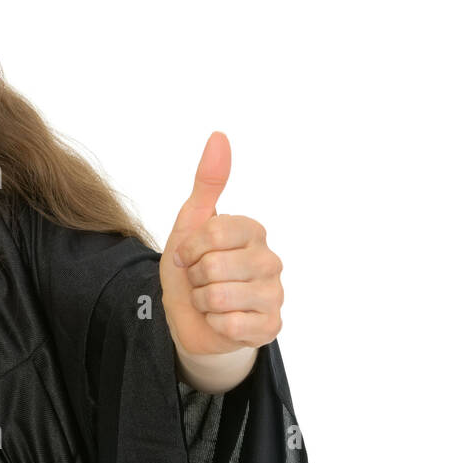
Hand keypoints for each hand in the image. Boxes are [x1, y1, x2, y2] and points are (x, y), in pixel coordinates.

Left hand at [159, 132, 283, 361]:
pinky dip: (215, 324)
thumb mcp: (191, 224)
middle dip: (195, 278)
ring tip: (209, 300)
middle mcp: (270, 260)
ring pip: (219, 297)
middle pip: (213, 266)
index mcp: (253, 231)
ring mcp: (274, 295)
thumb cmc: (192, 269)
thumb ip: (207, 183)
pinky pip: (231, 325)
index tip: (189, 256)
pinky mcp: (271, 327)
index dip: (190, 249)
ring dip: (202, 302)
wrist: (191, 319)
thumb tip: (219, 136)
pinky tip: (222, 321)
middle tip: (201, 281)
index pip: (213, 233)